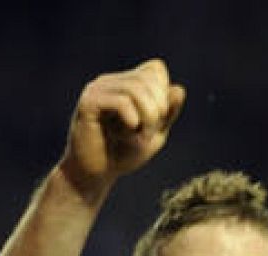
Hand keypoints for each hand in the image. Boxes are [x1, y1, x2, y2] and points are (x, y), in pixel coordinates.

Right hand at [58, 59, 185, 193]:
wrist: (95, 174)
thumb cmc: (123, 154)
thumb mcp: (155, 134)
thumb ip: (168, 113)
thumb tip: (179, 89)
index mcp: (126, 83)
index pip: (155, 69)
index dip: (164, 93)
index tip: (158, 119)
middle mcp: (111, 81)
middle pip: (149, 78)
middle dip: (158, 109)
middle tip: (150, 134)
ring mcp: (97, 89)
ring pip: (135, 89)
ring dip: (147, 117)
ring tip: (141, 137)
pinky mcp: (88, 103)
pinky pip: (120, 102)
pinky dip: (132, 120)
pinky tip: (126, 135)